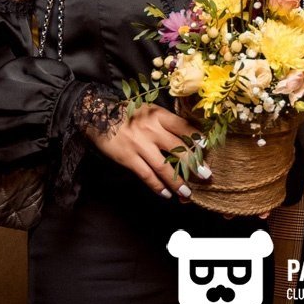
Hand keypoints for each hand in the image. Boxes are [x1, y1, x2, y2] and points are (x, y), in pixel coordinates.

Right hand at [85, 104, 209, 198]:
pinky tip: (166, 194)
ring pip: (163, 166)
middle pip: (178, 149)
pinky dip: (157, 186)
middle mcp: (151, 129)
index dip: (196, 138)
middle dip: (194, 164)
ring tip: (187, 193)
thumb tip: (188, 136)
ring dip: (177, 181)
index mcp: (158, 115)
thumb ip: (166, 121)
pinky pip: (146, 175)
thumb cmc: (128, 113)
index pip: (183, 127)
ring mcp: (139, 145)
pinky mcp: (128, 158)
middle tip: (206, 175)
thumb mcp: (149, 110)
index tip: (206, 148)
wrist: (97, 115)